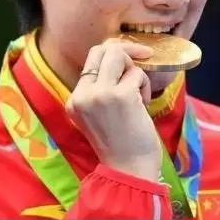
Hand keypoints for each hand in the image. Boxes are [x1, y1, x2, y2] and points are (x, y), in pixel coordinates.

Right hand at [66, 39, 161, 181]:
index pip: (91, 58)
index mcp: (74, 100)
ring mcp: (100, 94)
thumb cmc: (121, 144)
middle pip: (103, 49)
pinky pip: (138, 74)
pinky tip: (144, 105)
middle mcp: (82, 95)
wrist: (129, 170)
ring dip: (136, 72)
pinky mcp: (121, 96)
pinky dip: (146, 86)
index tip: (130, 60)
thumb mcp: (99, 114)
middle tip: (143, 58)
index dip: (113, 53)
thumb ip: (101, 88)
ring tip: (140, 95)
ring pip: (119, 56)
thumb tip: (120, 55)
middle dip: (126, 51)